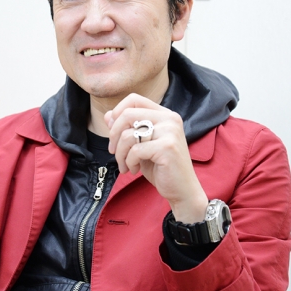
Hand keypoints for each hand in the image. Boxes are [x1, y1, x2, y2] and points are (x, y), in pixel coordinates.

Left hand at [105, 93, 207, 223]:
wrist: (182, 190)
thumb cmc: (161, 167)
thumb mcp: (141, 145)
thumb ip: (127, 128)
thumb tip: (108, 115)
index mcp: (165, 114)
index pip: (134, 99)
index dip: (117, 113)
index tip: (114, 133)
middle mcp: (170, 119)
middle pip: (127, 114)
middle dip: (114, 136)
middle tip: (114, 152)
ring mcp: (170, 132)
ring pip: (128, 135)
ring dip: (120, 154)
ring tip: (125, 165)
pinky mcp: (167, 147)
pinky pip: (135, 151)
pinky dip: (129, 162)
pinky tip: (134, 169)